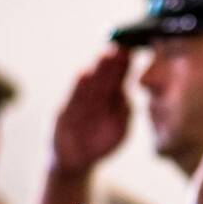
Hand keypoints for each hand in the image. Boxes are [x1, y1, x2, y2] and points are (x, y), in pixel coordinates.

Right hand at [51, 47, 131, 175]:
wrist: (75, 160)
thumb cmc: (100, 143)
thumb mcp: (118, 130)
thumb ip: (125, 112)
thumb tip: (132, 100)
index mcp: (112, 98)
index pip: (120, 75)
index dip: (127, 61)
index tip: (137, 45)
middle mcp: (96, 96)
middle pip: (107, 74)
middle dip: (115, 59)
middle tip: (124, 43)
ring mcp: (80, 102)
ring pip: (91, 81)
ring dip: (99, 67)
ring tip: (107, 52)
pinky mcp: (65, 112)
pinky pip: (74, 97)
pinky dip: (80, 87)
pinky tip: (85, 74)